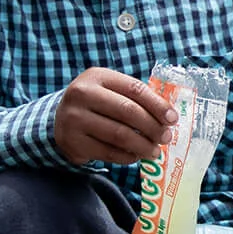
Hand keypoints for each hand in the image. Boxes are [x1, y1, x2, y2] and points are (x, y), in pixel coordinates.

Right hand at [53, 67, 176, 163]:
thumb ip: (135, 97)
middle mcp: (83, 94)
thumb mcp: (110, 89)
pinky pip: (109, 152)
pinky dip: (128, 157)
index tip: (173, 119)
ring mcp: (75, 119)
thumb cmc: (96, 103)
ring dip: (143, 146)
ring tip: (155, 151)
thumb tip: (168, 117)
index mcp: (97, 76)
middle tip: (165, 138)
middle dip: (153, 127)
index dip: (158, 105)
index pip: (135, 89)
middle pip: (128, 112)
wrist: (59, 119)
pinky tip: (136, 156)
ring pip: (119, 135)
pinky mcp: (73, 142)